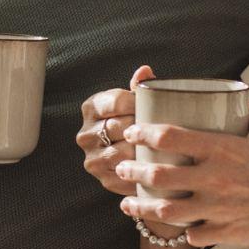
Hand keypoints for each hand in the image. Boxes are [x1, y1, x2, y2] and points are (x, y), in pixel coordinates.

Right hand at [78, 66, 154, 195]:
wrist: (133, 156)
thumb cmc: (137, 121)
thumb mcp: (135, 102)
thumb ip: (139, 87)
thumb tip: (145, 70)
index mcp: (91, 107)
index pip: (116, 101)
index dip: (139, 104)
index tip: (156, 107)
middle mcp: (85, 133)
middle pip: (119, 127)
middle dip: (143, 127)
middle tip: (163, 129)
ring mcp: (92, 158)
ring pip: (121, 152)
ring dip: (143, 150)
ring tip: (161, 147)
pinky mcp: (103, 178)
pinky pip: (125, 174)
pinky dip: (141, 170)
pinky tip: (155, 165)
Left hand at [117, 100, 248, 248]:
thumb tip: (247, 103)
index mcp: (226, 149)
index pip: (169, 136)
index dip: (144, 132)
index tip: (133, 131)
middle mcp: (217, 179)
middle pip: (158, 175)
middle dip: (132, 171)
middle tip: (122, 167)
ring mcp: (220, 210)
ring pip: (166, 211)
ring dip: (143, 207)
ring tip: (130, 204)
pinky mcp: (228, 233)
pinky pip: (192, 234)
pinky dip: (181, 230)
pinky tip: (175, 226)